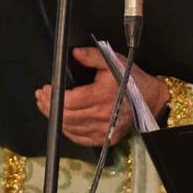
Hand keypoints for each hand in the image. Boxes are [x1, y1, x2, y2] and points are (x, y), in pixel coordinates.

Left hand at [36, 47, 166, 146]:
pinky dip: (66, 129)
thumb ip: (92, 56)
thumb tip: (75, 53)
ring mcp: (104, 130)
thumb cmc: (132, 79)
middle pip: (66, 116)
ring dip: (54, 118)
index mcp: (103, 96)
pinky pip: (79, 138)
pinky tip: (61, 119)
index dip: (53, 96)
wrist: (151, 99)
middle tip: (40, 97)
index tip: (45, 88)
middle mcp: (103, 116)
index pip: (69, 101)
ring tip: (46, 106)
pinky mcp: (105, 139)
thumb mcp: (114, 61)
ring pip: (70, 128)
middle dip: (48, 106)